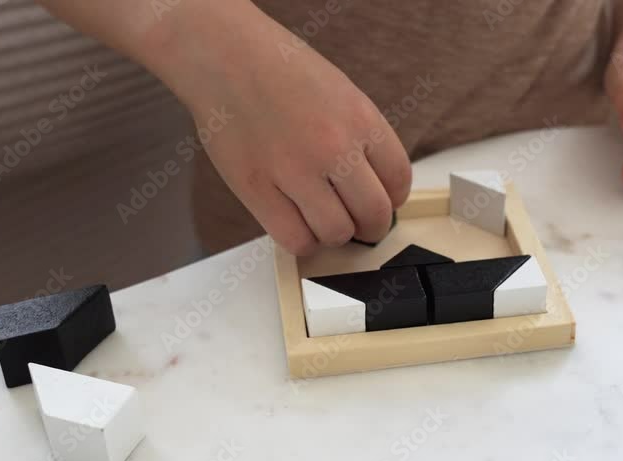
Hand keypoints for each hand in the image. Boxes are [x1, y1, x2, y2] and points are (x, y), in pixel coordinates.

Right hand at [164, 4, 410, 254]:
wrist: (223, 56)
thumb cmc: (280, 71)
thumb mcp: (341, 93)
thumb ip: (361, 138)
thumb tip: (375, 187)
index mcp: (361, 120)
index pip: (399, 180)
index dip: (393, 199)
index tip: (383, 203)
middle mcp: (334, 147)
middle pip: (374, 214)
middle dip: (371, 227)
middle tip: (360, 225)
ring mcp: (295, 170)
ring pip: (336, 233)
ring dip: (335, 234)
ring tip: (322, 220)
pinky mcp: (257, 189)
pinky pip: (295, 239)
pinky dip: (303, 242)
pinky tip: (299, 225)